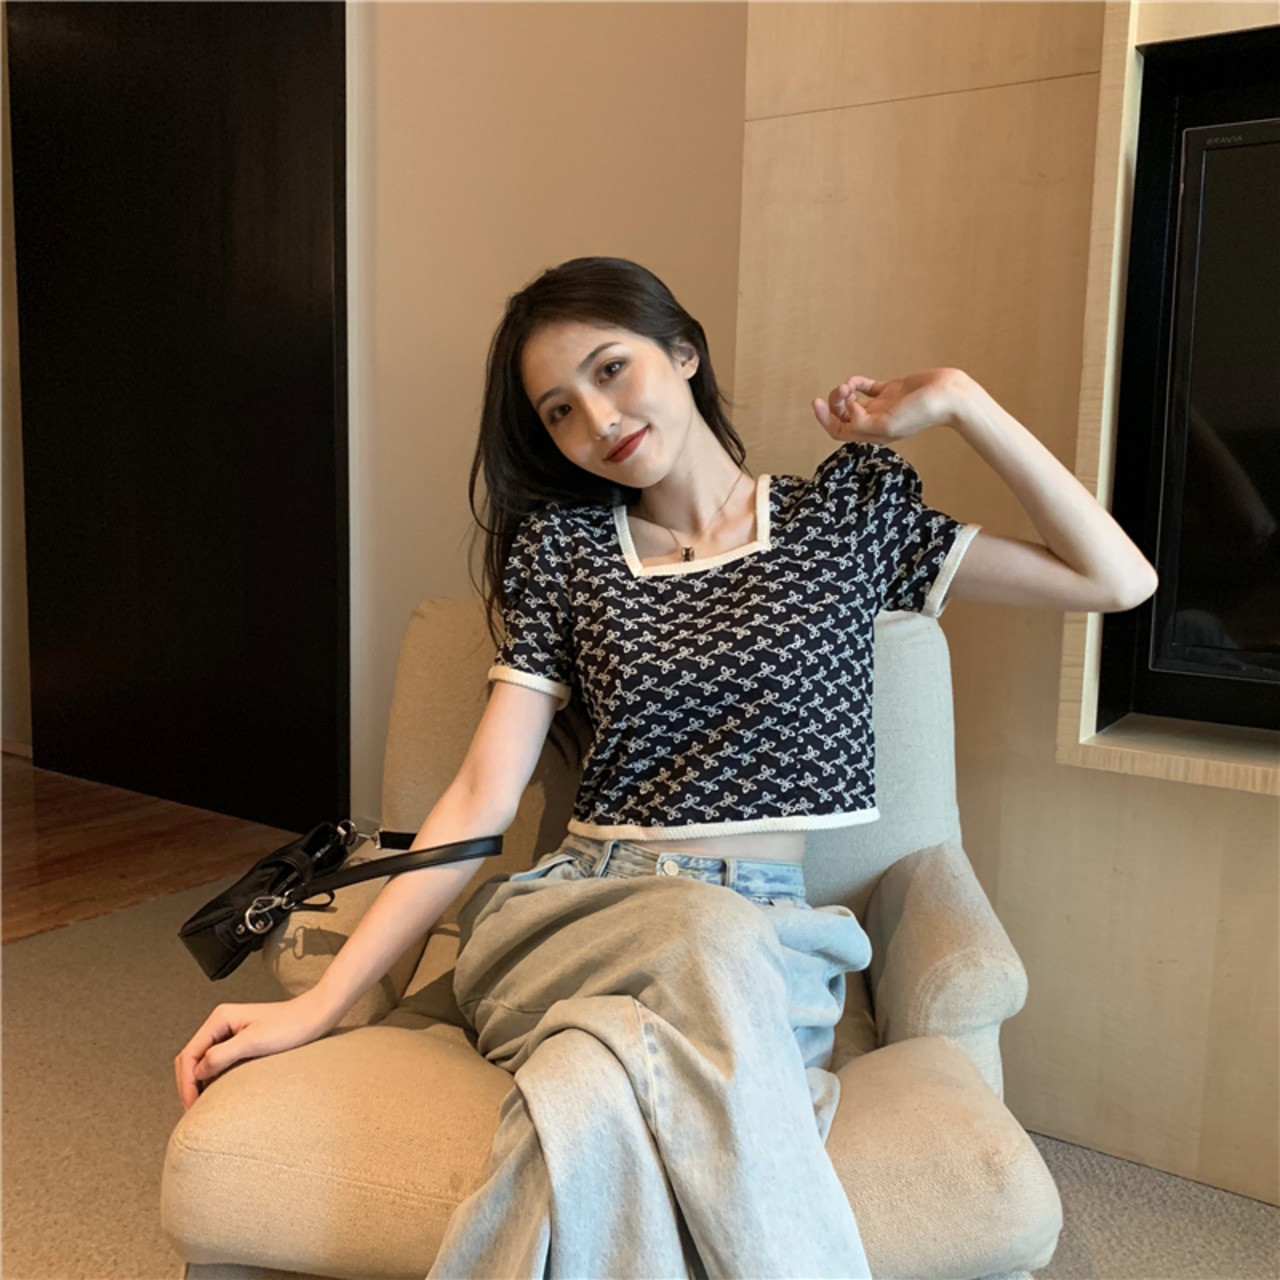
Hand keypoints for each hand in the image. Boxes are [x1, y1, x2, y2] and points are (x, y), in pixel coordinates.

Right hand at [174, 993, 335, 1112]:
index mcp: (219, 1018)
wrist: (316, 1016)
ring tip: (201, 1107)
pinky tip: (216, 1092)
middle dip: (188, 1084)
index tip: (191, 1107)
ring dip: (199, 1082)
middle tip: (192, 1111)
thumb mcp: (254, 1042)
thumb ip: (222, 1055)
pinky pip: (218, 1061)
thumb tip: (198, 1073)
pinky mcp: (242, 1040)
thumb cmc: (291, 1026)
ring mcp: (231, 1031)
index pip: (189, 1054)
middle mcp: (221, 1022)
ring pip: (203, 1060)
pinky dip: (212, 1077)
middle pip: (192, 1058)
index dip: (186, 1084)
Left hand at [812, 367, 968, 443]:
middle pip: (842, 416)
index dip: (824, 419)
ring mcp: (882, 405)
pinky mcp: (890, 390)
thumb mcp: (888, 425)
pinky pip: (866, 387)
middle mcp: (875, 421)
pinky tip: (856, 380)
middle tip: (842, 390)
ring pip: (852, 400)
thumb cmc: (921, 413)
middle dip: (835, 402)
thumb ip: (863, 423)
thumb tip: (847, 412)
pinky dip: (857, 383)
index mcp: (873, 434)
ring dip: (845, 391)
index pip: (839, 431)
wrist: (947, 395)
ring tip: (848, 384)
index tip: (817, 403)